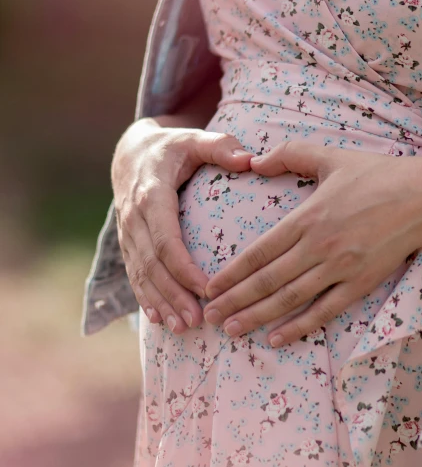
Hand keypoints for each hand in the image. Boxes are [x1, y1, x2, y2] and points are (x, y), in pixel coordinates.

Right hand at [112, 118, 251, 331]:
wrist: (130, 154)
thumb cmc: (171, 148)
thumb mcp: (193, 139)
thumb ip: (220, 146)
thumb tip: (249, 159)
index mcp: (151, 195)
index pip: (166, 239)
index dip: (184, 268)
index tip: (208, 289)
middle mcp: (134, 218)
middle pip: (152, 265)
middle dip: (174, 295)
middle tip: (198, 320)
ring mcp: (127, 233)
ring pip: (140, 275)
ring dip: (160, 303)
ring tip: (183, 328)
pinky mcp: (127, 244)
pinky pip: (133, 275)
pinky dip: (146, 298)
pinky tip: (160, 320)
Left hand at [203, 141, 421, 345]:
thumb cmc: (376, 174)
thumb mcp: (329, 155)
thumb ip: (288, 154)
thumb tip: (254, 162)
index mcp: (307, 217)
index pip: (259, 252)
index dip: (231, 273)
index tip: (209, 287)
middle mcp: (319, 246)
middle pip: (267, 281)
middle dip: (235, 301)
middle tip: (210, 317)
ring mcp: (340, 268)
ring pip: (290, 299)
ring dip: (258, 317)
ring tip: (232, 330)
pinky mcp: (361, 283)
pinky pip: (325, 311)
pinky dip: (299, 327)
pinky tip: (277, 338)